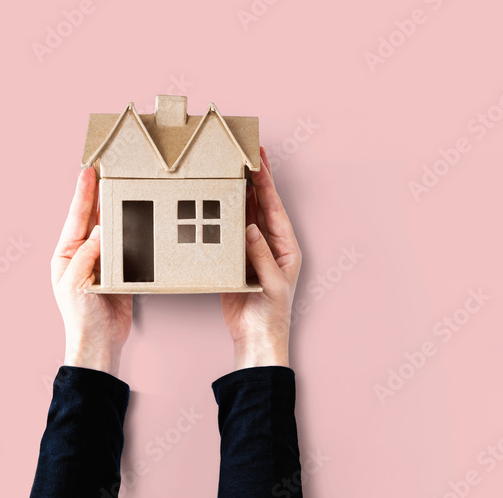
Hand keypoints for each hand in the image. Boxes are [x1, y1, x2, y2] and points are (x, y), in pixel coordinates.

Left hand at [51, 168, 131, 376]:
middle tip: (109, 173)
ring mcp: (102, 263)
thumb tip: (100, 231)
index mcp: (66, 255)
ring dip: (119, 213)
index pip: (75, 218)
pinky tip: (140, 222)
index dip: (82, 194)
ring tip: (126, 191)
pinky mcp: (121, 272)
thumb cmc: (81, 318)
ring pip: (112, 231)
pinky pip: (128, 248)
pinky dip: (134, 235)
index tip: (88, 172)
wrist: (100, 343)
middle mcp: (83, 255)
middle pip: (93, 220)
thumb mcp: (77, 283)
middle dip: (100, 197)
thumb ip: (87, 255)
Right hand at [221, 147, 302, 368]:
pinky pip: (228, 234)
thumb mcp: (271, 283)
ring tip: (230, 170)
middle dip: (255, 180)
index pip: (275, 208)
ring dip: (238, 195)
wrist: (256, 339)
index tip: (260, 160)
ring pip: (244, 216)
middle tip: (247, 154)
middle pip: (261, 206)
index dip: (267, 183)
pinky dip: (222, 218)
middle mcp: (269, 244)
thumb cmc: (272, 314)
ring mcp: (251, 251)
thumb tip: (250, 228)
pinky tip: (216, 202)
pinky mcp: (235, 261)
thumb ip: (261, 256)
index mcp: (285, 247)